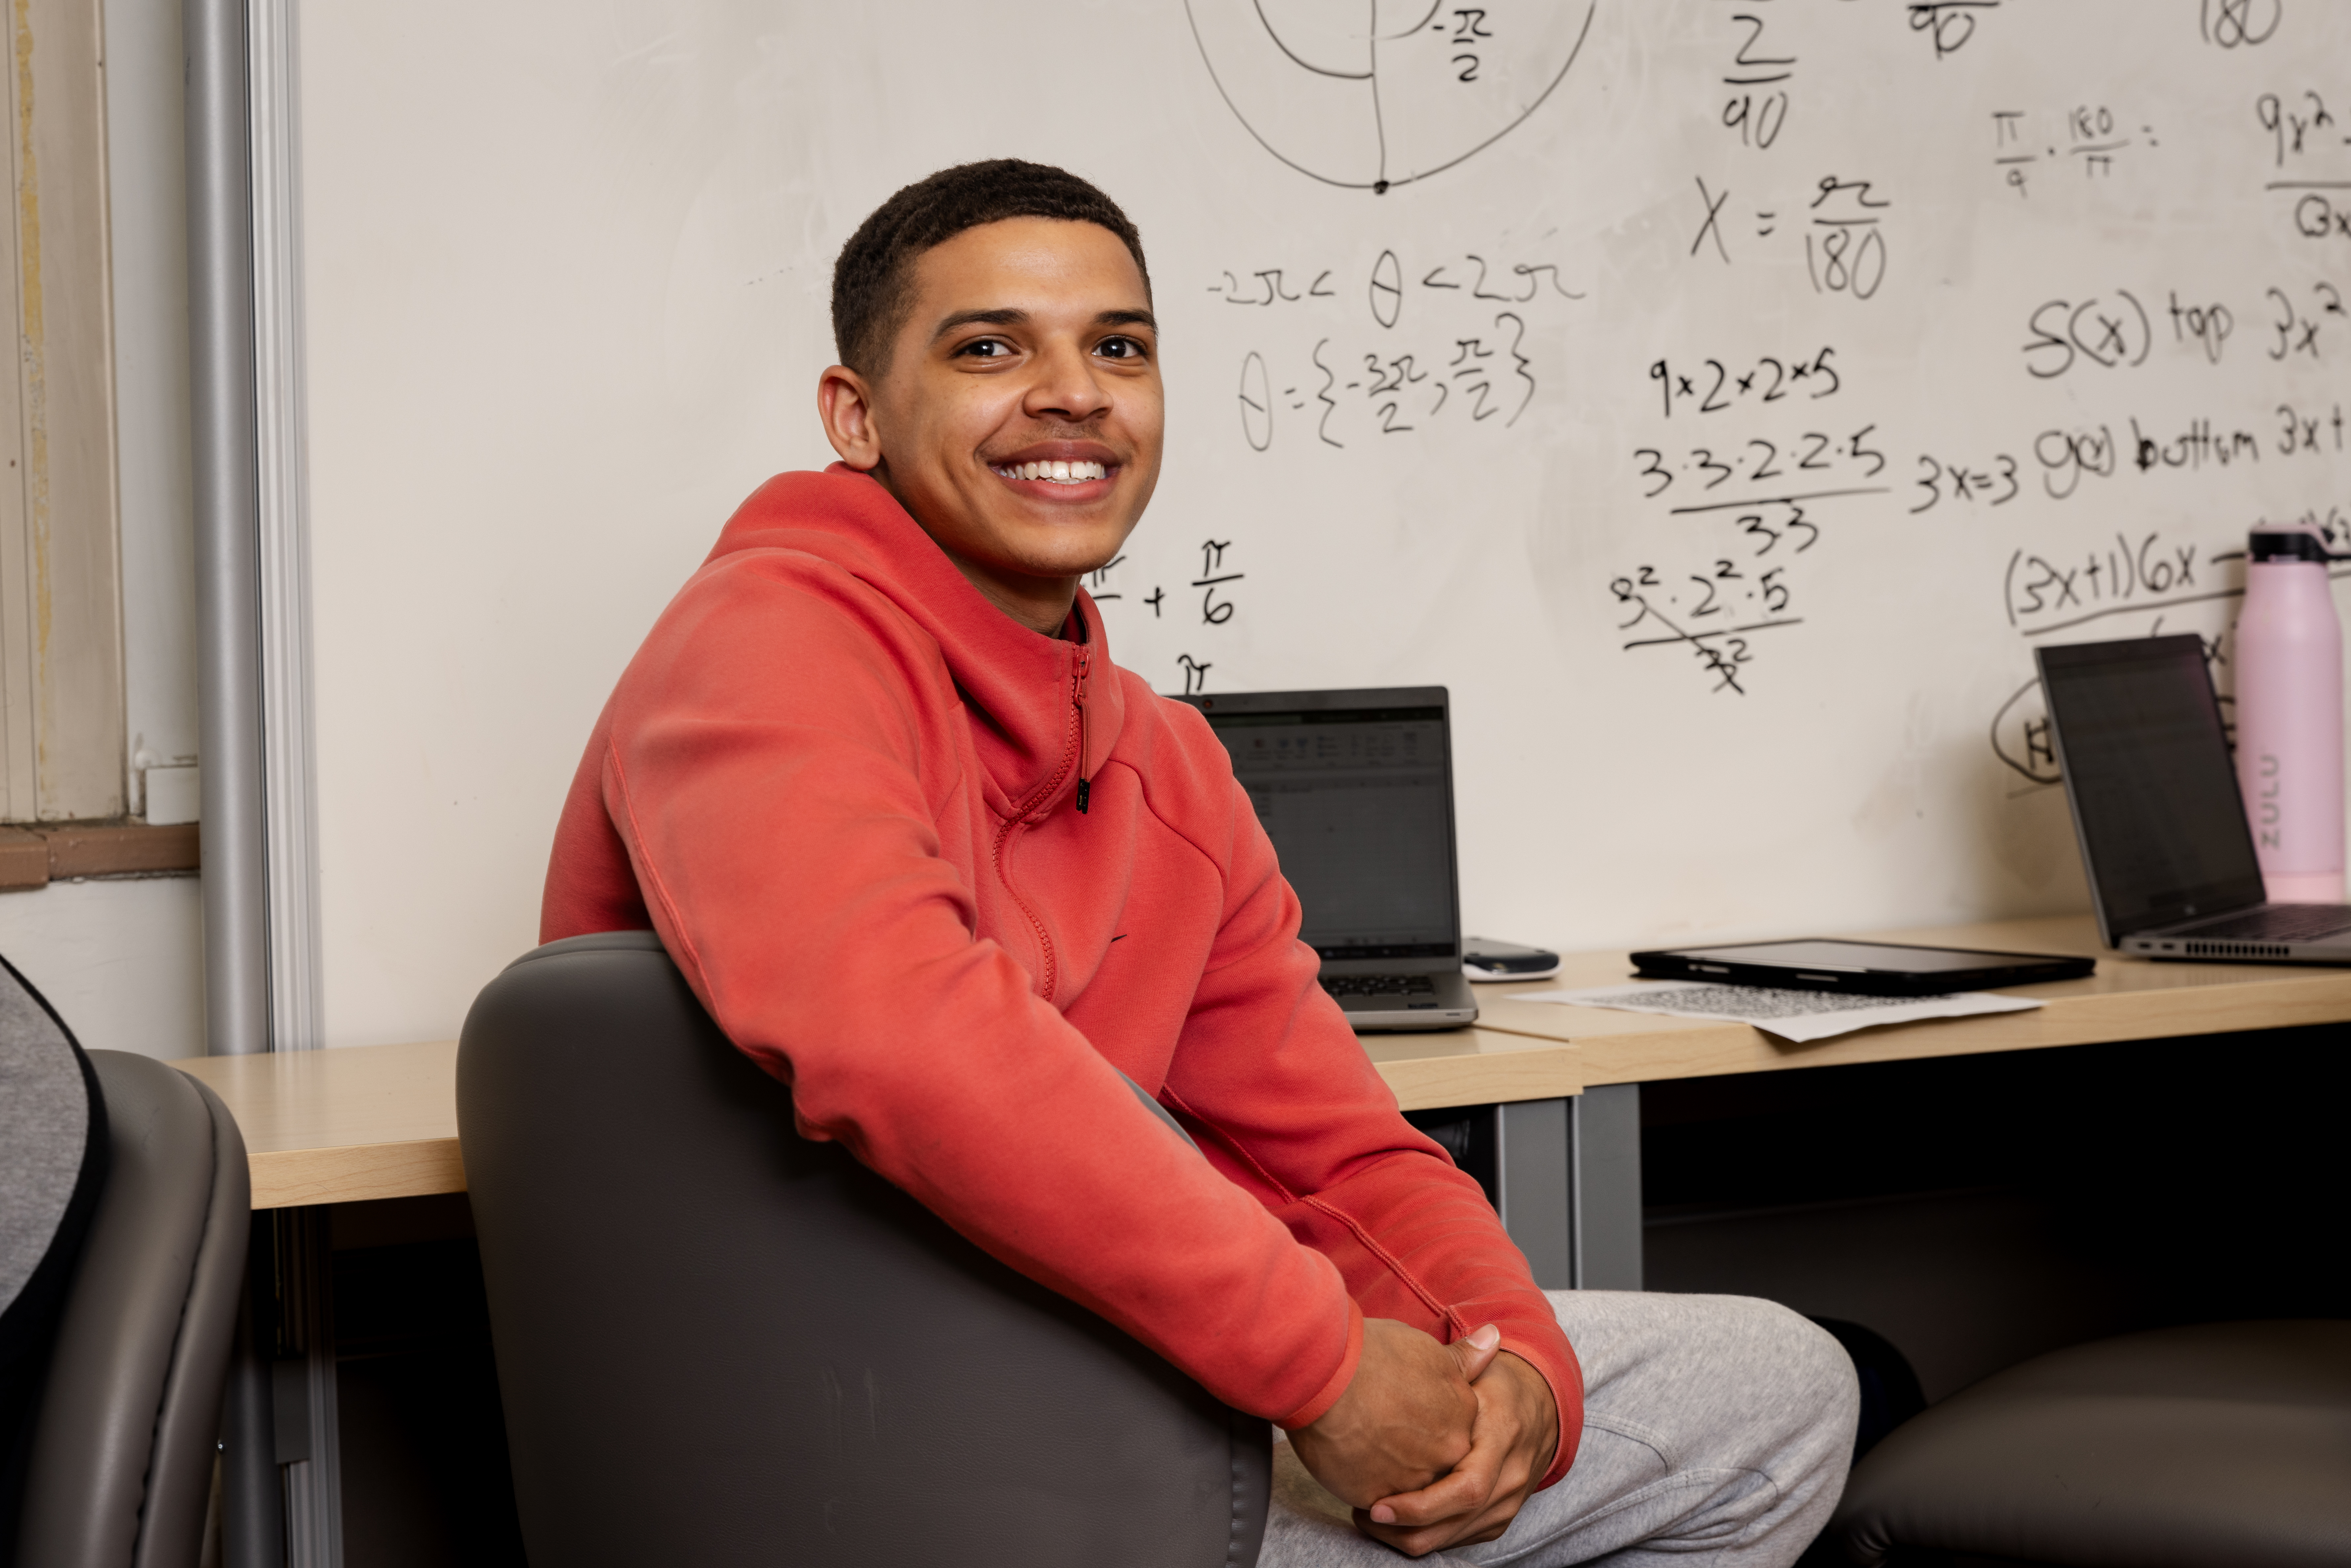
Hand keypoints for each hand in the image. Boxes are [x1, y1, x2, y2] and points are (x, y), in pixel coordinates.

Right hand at [1289, 1319, 1501, 1507]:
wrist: (1326, 1375)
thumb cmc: (1373, 1354)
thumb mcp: (1426, 1348)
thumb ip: (1462, 1358)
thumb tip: (1493, 1337)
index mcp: (1462, 1415)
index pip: (1453, 1430)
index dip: (1424, 1419)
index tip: (1401, 1409)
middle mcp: (1446, 1452)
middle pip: (1435, 1462)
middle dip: (1410, 1451)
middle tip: (1380, 1428)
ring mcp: (1415, 1479)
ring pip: (1408, 1487)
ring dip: (1387, 1470)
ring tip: (1360, 1443)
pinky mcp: (1380, 1498)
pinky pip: (1378, 1502)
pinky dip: (1363, 1487)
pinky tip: (1346, 1460)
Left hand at [1355, 1348, 1560, 1557]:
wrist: (1542, 1414)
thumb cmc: (1499, 1387)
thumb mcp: (1483, 1373)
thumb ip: (1467, 1363)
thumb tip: (1485, 1332)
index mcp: (1502, 1440)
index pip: (1465, 1489)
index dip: (1419, 1505)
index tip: (1376, 1505)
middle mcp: (1509, 1478)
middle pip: (1454, 1523)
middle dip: (1403, 1528)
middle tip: (1362, 1514)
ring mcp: (1507, 1504)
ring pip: (1452, 1539)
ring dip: (1407, 1536)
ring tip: (1368, 1518)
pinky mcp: (1498, 1520)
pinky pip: (1458, 1541)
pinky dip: (1425, 1536)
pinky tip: (1394, 1522)